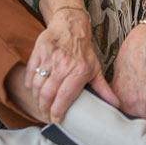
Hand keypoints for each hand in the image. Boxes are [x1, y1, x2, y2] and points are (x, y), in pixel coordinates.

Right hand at [25, 7, 118, 122]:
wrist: (71, 25)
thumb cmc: (83, 50)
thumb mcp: (95, 69)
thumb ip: (103, 89)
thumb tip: (116, 106)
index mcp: (79, 71)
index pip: (64, 97)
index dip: (57, 112)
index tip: (55, 119)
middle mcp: (63, 65)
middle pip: (47, 94)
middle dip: (44, 109)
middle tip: (46, 114)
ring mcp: (50, 57)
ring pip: (37, 85)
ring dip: (36, 99)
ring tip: (39, 104)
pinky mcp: (39, 51)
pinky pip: (30, 73)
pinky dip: (29, 85)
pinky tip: (33, 90)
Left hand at [110, 24, 145, 123]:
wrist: (145, 40)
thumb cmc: (133, 54)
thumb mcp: (119, 75)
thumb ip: (121, 93)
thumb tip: (122, 104)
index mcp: (118, 98)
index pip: (126, 121)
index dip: (134, 122)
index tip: (138, 124)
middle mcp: (128, 102)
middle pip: (140, 123)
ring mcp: (142, 100)